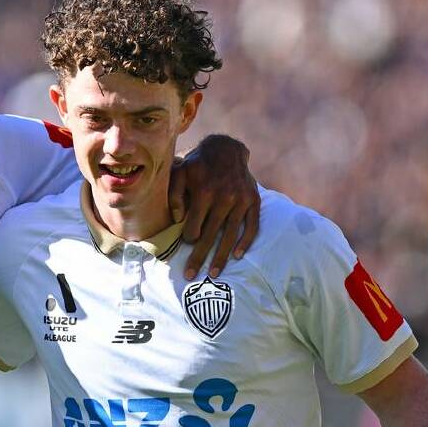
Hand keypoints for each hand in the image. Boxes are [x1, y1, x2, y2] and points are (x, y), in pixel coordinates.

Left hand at [169, 134, 259, 279]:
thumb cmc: (197, 165)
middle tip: (190, 277)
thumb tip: (177, 219)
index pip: (194, 227)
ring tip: (214, 274)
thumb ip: (174, 196)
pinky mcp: (253, 201)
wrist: (225, 149)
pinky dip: (245, 242)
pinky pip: (251, 227)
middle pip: (210, 236)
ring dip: (221, 257)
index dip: (188, 239)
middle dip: (199, 258)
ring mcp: (241, 200)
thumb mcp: (179, 173)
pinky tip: (236, 256)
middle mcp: (224, 198)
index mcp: (204, 192)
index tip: (186, 243)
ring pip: (230, 236)